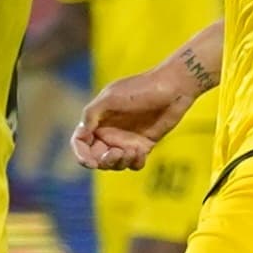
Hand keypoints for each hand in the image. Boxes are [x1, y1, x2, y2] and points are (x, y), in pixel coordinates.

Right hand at [72, 59, 201, 170]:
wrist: (173, 88)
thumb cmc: (141, 88)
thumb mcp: (111, 97)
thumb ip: (92, 113)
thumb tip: (81, 132)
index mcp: (97, 120)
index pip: (80, 141)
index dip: (80, 154)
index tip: (90, 162)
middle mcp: (109, 132)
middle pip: (96, 157)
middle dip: (103, 161)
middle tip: (116, 153)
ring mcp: (126, 140)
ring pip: (114, 163)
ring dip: (119, 163)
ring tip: (132, 151)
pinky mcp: (143, 145)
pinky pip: (134, 164)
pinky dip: (135, 163)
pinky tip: (141, 152)